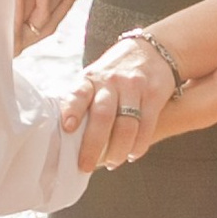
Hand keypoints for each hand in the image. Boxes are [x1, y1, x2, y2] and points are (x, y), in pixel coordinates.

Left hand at [61, 32, 175, 172]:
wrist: (151, 51)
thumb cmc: (113, 74)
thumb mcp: (94, 79)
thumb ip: (81, 102)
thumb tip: (61, 138)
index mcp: (90, 79)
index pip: (79, 93)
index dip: (72, 110)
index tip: (67, 127)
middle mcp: (111, 81)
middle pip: (103, 115)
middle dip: (93, 144)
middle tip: (85, 166)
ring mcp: (134, 87)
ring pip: (127, 124)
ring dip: (118, 150)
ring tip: (112, 163)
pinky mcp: (154, 94)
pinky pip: (147, 125)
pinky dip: (139, 145)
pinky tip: (132, 154)